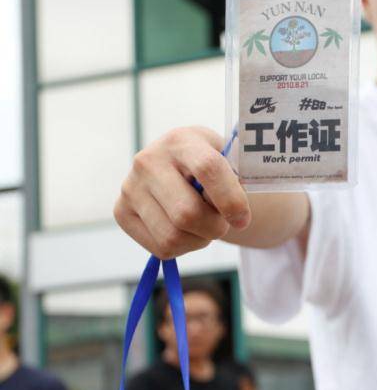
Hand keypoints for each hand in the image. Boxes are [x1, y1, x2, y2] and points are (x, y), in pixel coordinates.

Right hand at [114, 127, 250, 258]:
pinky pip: (160, 248)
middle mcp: (148, 160)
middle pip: (187, 213)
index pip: (208, 169)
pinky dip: (182, 248)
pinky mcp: (121, 212)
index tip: (243, 219)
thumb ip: (238, 180)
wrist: (179, 170)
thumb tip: (237, 212)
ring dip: (199, 240)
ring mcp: (130, 187)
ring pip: (173, 236)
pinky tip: (184, 231)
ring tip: (203, 226)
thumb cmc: (211, 169)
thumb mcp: (228, 163)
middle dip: (214, 227)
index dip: (231, 200)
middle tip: (222, 223)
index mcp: (181, 141)